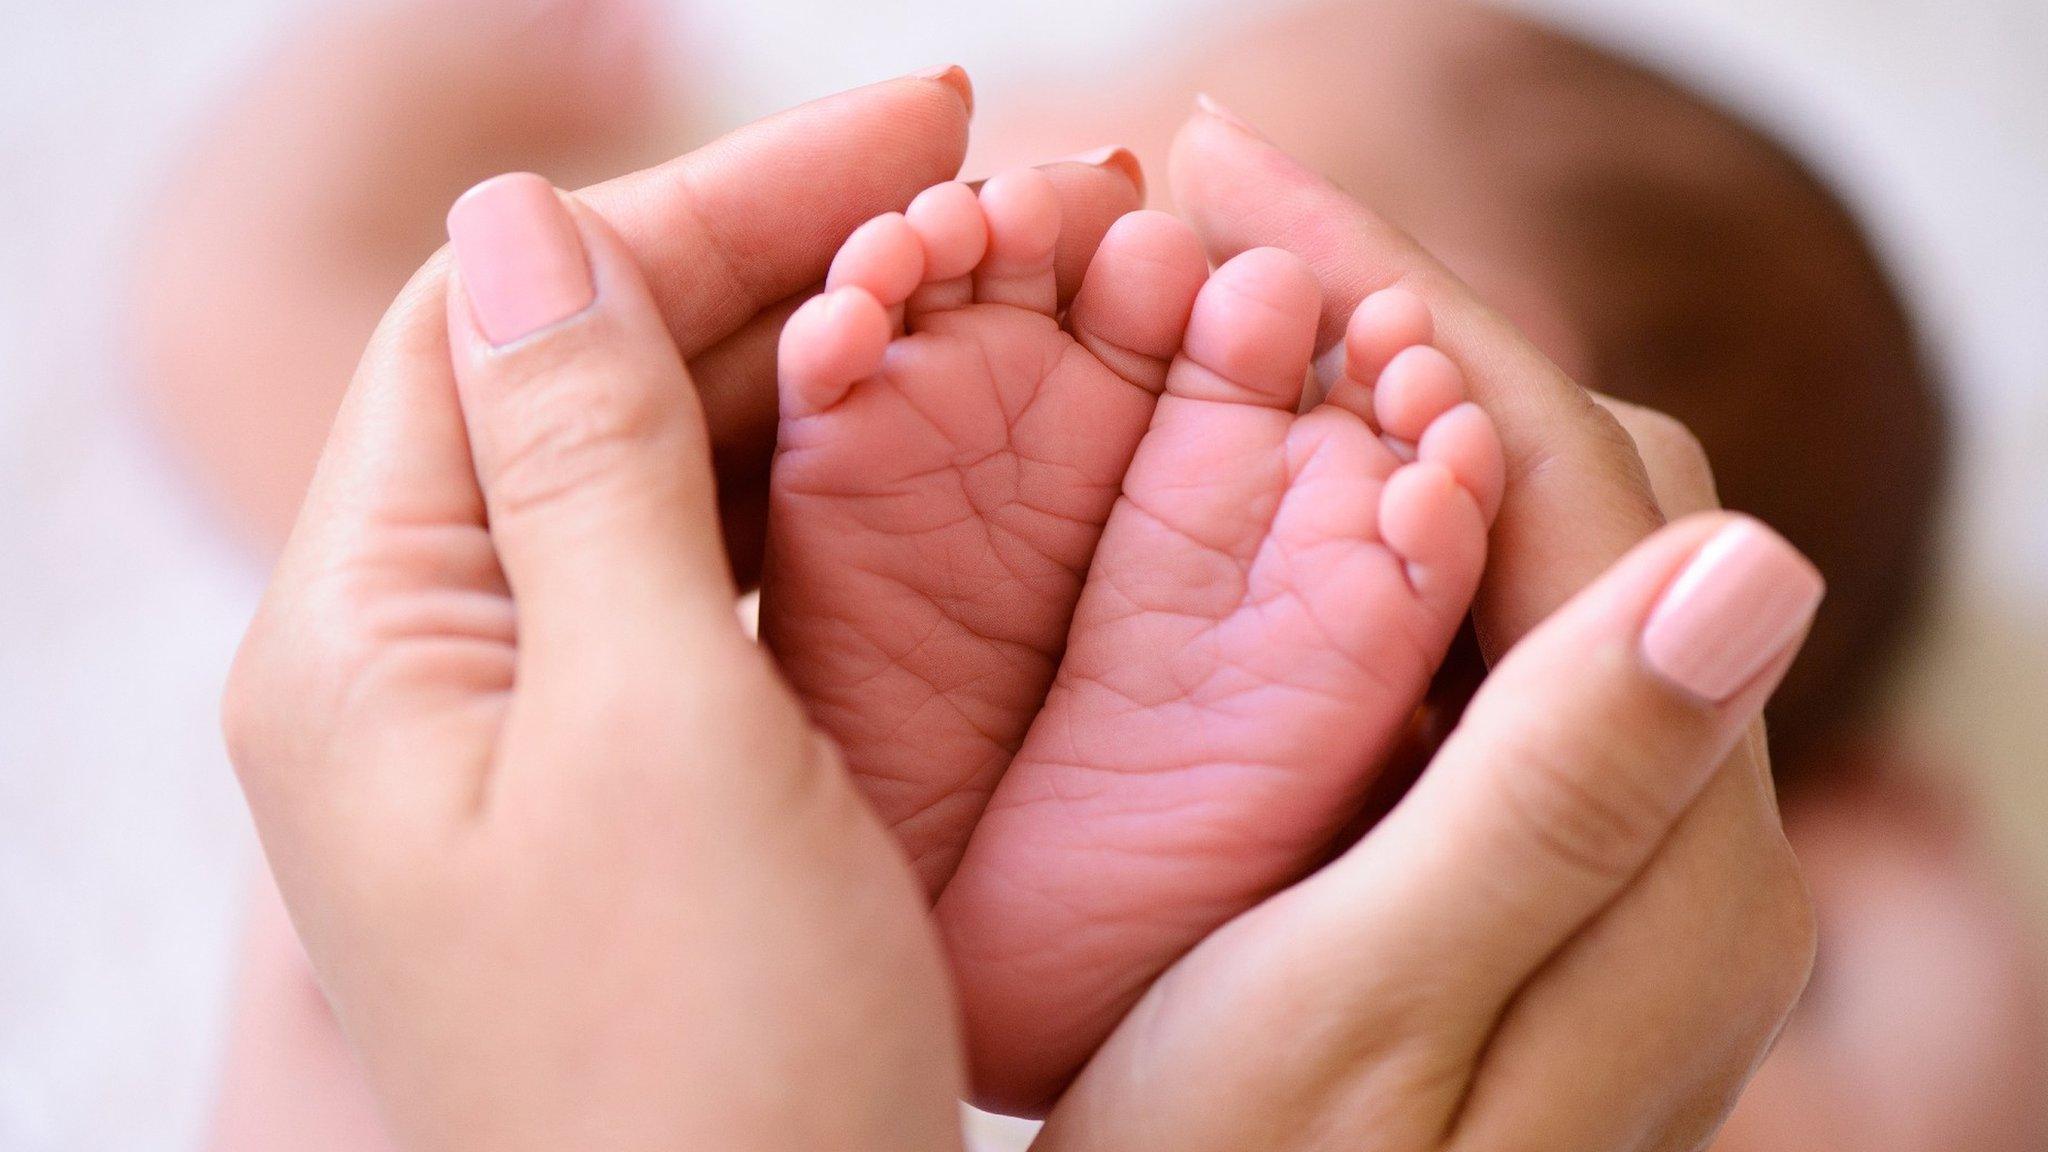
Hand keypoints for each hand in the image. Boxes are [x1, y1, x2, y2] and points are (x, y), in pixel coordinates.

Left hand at [216, 69, 1147, 1149]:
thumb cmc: (704, 1070)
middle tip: (977, 179)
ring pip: (652, 475)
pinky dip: (811, 496)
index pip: (500, 321)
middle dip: (773, 260)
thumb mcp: (652, 734)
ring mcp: (528, 732)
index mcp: (365, 641)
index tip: (909, 127)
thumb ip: (579, 467)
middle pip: (580, 382)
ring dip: (803, 364)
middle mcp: (421, 671)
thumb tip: (514, 227)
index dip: (701, 201)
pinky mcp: (630, 789)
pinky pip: (703, 587)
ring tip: (975, 282)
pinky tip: (920, 442)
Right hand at [1026, 101, 1819, 1150]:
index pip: (1571, 484)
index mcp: (1674, 859)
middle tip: (1206, 229)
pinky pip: (1476, 636)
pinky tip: (1254, 485)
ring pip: (1525, 545)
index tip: (1231, 169)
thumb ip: (1565, 795)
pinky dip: (1368, 526)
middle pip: (1576, 485)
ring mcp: (1608, 841)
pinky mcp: (1526, 856)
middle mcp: (1684, 833)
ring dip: (1379, 409)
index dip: (1405, 304)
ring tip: (1216, 314)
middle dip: (1396, 324)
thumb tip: (1764, 554)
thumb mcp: (1373, 1016)